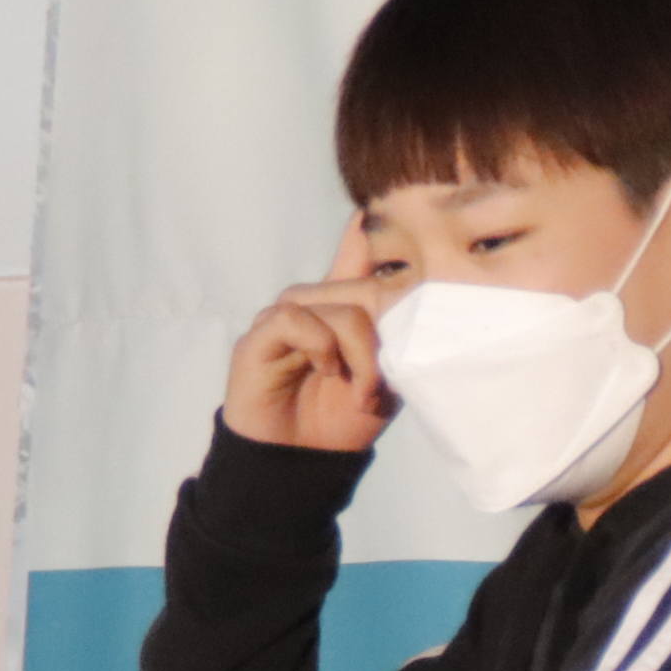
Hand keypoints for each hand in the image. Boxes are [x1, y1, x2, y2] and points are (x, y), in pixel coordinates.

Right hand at [222, 223, 401, 452]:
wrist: (302, 464)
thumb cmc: (343, 421)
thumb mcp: (386, 378)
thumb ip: (396, 336)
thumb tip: (411, 291)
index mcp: (343, 311)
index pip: (356, 256)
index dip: (366, 231)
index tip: (375, 206)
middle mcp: (312, 306)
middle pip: (364, 288)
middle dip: (385, 336)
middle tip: (381, 384)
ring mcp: (283, 318)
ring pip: (337, 307)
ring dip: (359, 352)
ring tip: (361, 391)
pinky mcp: (258, 337)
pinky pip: (295, 318)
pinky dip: (320, 347)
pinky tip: (326, 372)